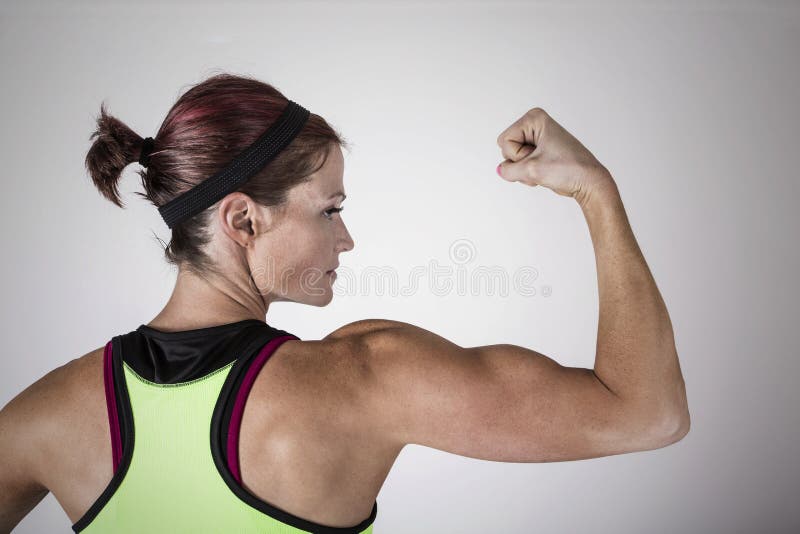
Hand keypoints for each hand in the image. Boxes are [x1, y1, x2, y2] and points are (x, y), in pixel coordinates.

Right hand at [496, 108, 614, 203]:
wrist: (588, 182)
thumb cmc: (568, 170)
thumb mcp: (531, 170)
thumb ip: (508, 170)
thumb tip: (501, 170)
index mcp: (534, 118)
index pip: (504, 141)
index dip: (518, 155)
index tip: (539, 156)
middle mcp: (534, 125)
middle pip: (506, 149)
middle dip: (521, 163)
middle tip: (543, 163)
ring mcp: (536, 139)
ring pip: (512, 159)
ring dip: (525, 171)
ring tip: (546, 169)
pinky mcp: (539, 152)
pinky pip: (520, 165)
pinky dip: (529, 174)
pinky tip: (545, 172)